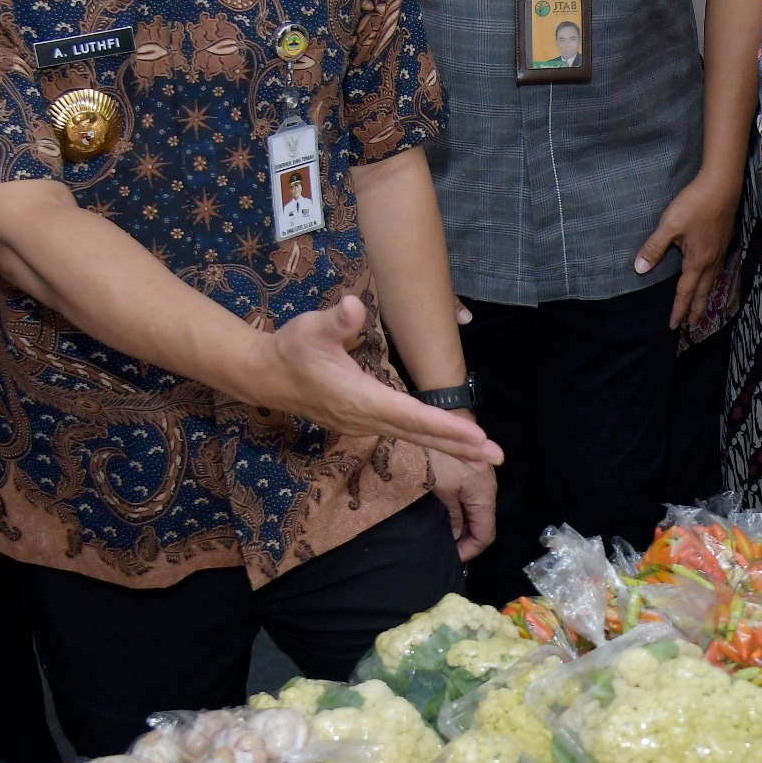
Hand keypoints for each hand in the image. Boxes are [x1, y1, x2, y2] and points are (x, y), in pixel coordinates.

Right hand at [260, 297, 502, 466]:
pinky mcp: (362, 422)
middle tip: (497, 457)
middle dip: (459, 447)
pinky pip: (405, 434)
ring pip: (414, 437)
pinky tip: (452, 442)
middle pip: (420, 435)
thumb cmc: (291, 349)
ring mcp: (363, 424)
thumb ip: (336, 320)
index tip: (477, 438)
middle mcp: (366, 418)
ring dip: (450, 446)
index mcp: (360, 399)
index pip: (412, 415)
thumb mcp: (310, 328)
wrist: (264, 375)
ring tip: (485, 454)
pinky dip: (432, 439)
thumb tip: (353, 306)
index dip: (446, 427)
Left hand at [430, 445, 496, 560]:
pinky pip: (472, 504)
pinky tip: (447, 521)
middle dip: (466, 543)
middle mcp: (489, 493)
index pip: (485, 536)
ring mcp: (482, 484)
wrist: (449, 419)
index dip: (469, 551)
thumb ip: (452, 516)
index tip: (449, 559)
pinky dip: (462, 517)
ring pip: (477, 516)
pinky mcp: (474, 478)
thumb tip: (455, 537)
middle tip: (444, 552)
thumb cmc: (444, 456)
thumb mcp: (443, 489)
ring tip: (443, 539)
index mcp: (485, 497)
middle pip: (483, 527)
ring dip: (463, 530)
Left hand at [635, 170, 743, 328]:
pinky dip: (714, 279)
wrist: (722, 185)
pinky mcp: (725, 239)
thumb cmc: (694, 204)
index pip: (686, 292)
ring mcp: (721, 250)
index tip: (674, 326)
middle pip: (705, 292)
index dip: (678, 310)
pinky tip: (712, 274)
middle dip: (697, 310)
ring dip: (707, 295)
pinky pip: (718, 268)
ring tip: (703, 305)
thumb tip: (639, 269)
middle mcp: (712, 260)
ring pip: (714, 280)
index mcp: (697, 261)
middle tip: (693, 325)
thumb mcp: (669, 225)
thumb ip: (654, 248)